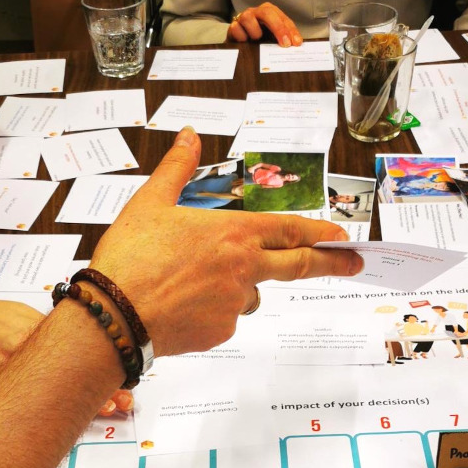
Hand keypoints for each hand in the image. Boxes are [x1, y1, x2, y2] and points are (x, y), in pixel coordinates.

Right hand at [90, 128, 362, 356]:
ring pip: (250, 293)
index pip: (290, 230)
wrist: (113, 315)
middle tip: (354, 262)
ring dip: (238, 285)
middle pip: (299, 265)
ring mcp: (235, 304)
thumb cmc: (129, 257)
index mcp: (233, 233)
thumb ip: (177, 168)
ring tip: (190, 281)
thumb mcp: (150, 202)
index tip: (345, 237)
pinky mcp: (221, 331)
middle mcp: (243, 268)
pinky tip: (181, 304)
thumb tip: (188, 136)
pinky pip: (226, 318)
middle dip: (331, 262)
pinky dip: (212, 311)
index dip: (321, 232)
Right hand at [227, 3, 302, 47]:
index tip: (296, 43)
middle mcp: (256, 12)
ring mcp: (243, 17)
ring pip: (248, 18)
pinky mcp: (233, 26)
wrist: (239, 43)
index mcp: (269, 12)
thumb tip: (295, 45)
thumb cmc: (259, 39)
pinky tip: (245, 42)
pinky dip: (241, 37)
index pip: (283, 19)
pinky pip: (235, 28)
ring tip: (257, 40)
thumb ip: (283, 39)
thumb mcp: (272, 38)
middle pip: (268, 13)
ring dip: (255, 32)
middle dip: (278, 28)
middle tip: (285, 44)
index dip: (290, 30)